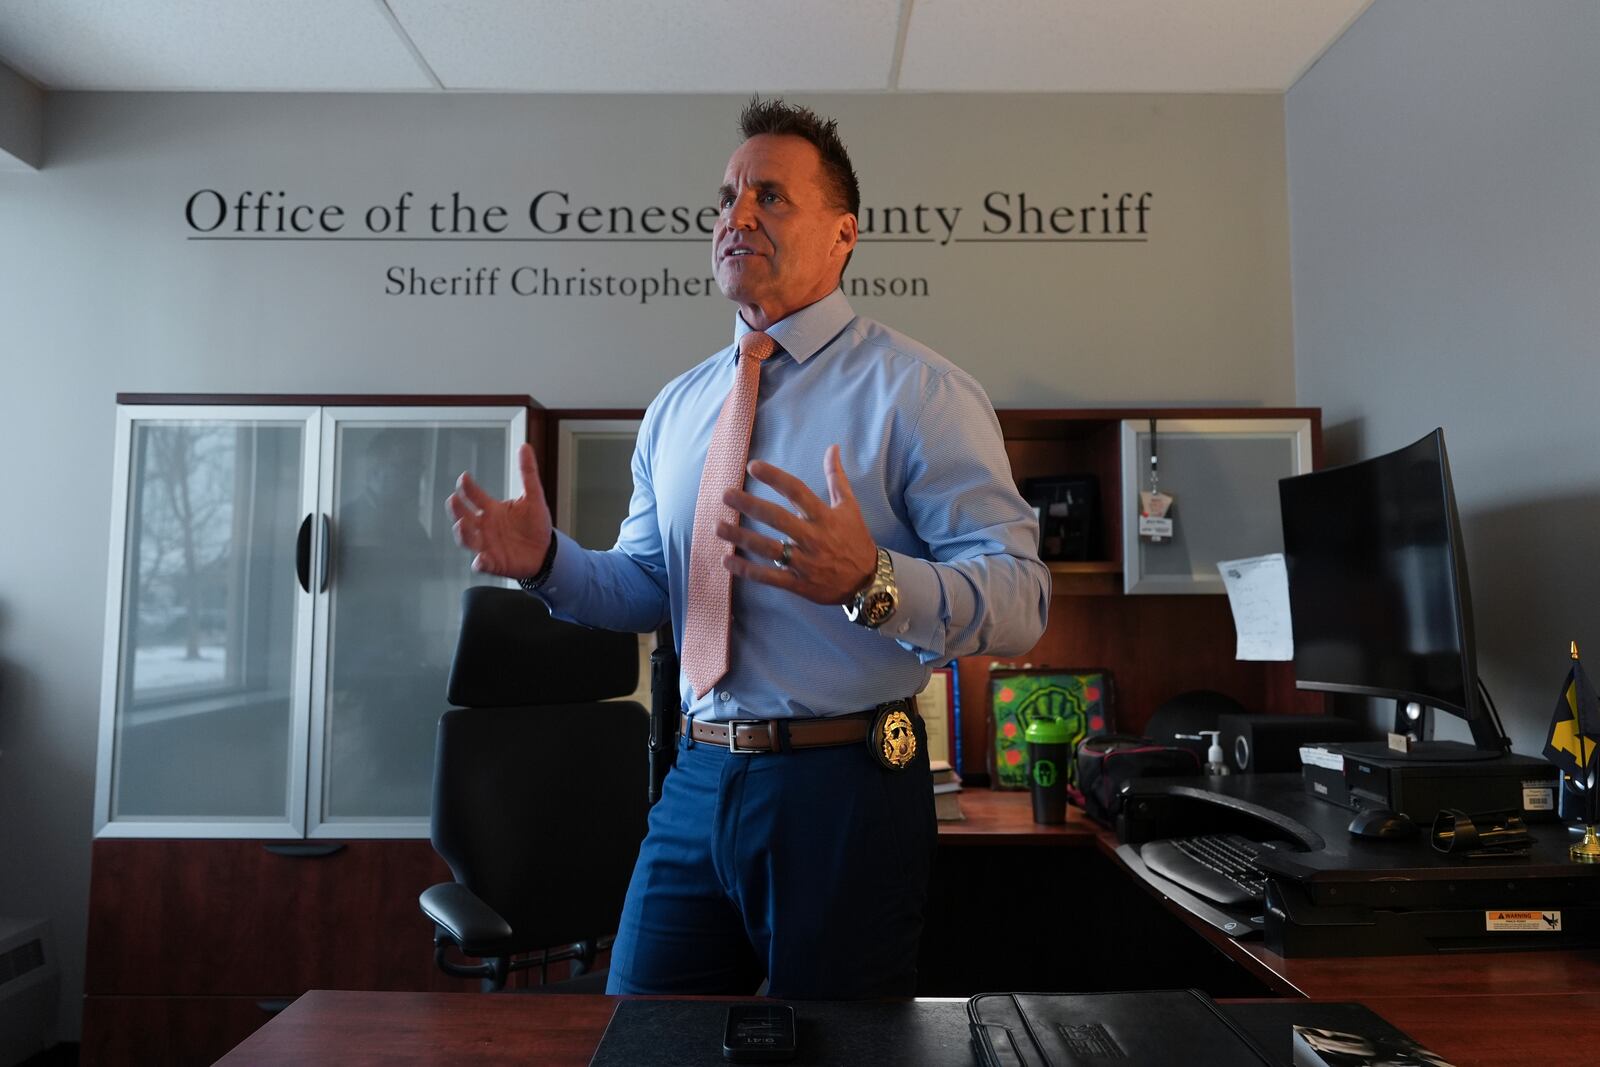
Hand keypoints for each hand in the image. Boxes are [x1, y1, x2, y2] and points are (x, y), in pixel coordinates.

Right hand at [445, 442, 552, 577]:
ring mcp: (486, 544)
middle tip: (454, 499)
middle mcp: (484, 526)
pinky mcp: (493, 563)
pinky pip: (482, 564)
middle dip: (457, 509)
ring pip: (467, 539)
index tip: (464, 477)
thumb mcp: (534, 497)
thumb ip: (527, 473)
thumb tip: (525, 446)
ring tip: (461, 524)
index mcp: (491, 509)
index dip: (467, 487)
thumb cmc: (536, 524)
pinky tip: (481, 559)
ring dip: (462, 533)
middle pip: (463, 516)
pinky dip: (480, 562)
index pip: (474, 496)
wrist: (546, 551)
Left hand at [717, 444, 876, 604]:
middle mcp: (813, 538)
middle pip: (778, 519)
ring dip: (741, 538)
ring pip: (768, 549)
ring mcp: (805, 563)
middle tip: (726, 495)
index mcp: (824, 517)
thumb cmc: (856, 539)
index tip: (752, 466)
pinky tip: (727, 561)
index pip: (797, 492)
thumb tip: (833, 447)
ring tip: (718, 527)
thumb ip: (836, 477)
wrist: (867, 582)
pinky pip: (769, 577)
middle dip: (750, 506)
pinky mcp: (798, 584)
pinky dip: (747, 570)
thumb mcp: (849, 507)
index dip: (775, 477)